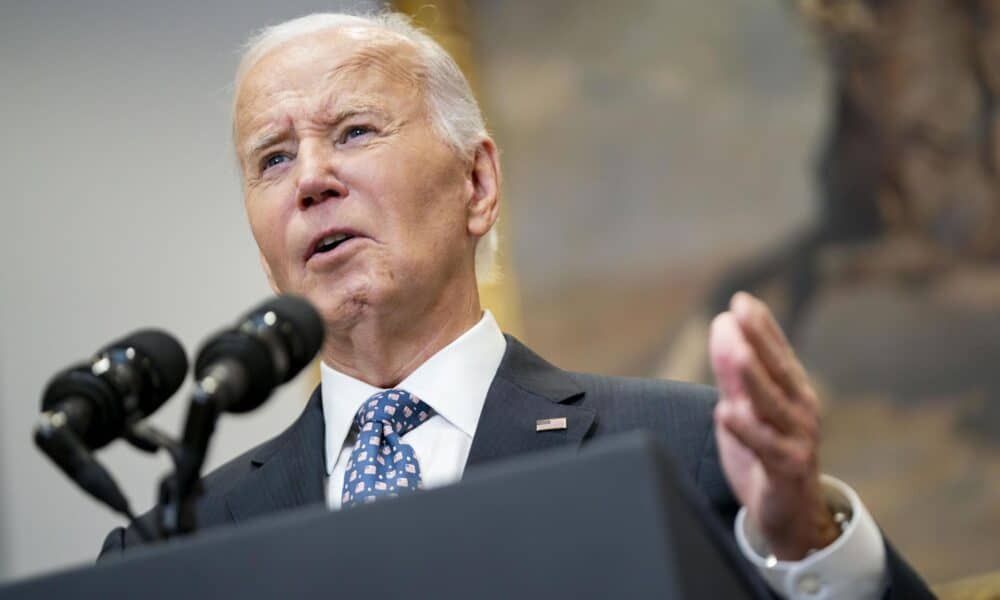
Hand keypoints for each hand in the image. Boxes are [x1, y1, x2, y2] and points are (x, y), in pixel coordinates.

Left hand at [709, 292, 838, 559]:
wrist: (790, 515)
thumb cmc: (766, 454)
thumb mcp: (745, 408)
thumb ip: (733, 373)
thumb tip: (722, 327)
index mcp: (792, 393)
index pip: (777, 353)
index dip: (762, 326)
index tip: (742, 301)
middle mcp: (800, 411)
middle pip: (778, 371)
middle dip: (760, 339)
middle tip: (739, 311)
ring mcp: (797, 440)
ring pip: (774, 406)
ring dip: (755, 378)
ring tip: (737, 353)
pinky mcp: (787, 469)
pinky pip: (765, 448)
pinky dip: (746, 430)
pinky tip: (725, 412)